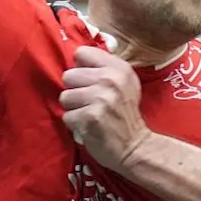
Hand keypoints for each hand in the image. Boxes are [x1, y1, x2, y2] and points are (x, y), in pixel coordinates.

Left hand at [60, 46, 151, 171]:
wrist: (135, 146)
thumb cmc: (125, 114)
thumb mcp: (125, 84)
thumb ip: (104, 68)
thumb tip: (77, 58)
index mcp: (119, 68)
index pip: (82, 53)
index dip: (81, 68)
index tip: (89, 81)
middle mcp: (110, 79)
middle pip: (68, 76)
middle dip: (75, 91)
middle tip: (90, 102)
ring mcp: (100, 98)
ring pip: (65, 96)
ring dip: (74, 108)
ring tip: (89, 114)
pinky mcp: (90, 117)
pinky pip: (67, 116)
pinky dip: (75, 124)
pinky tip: (89, 126)